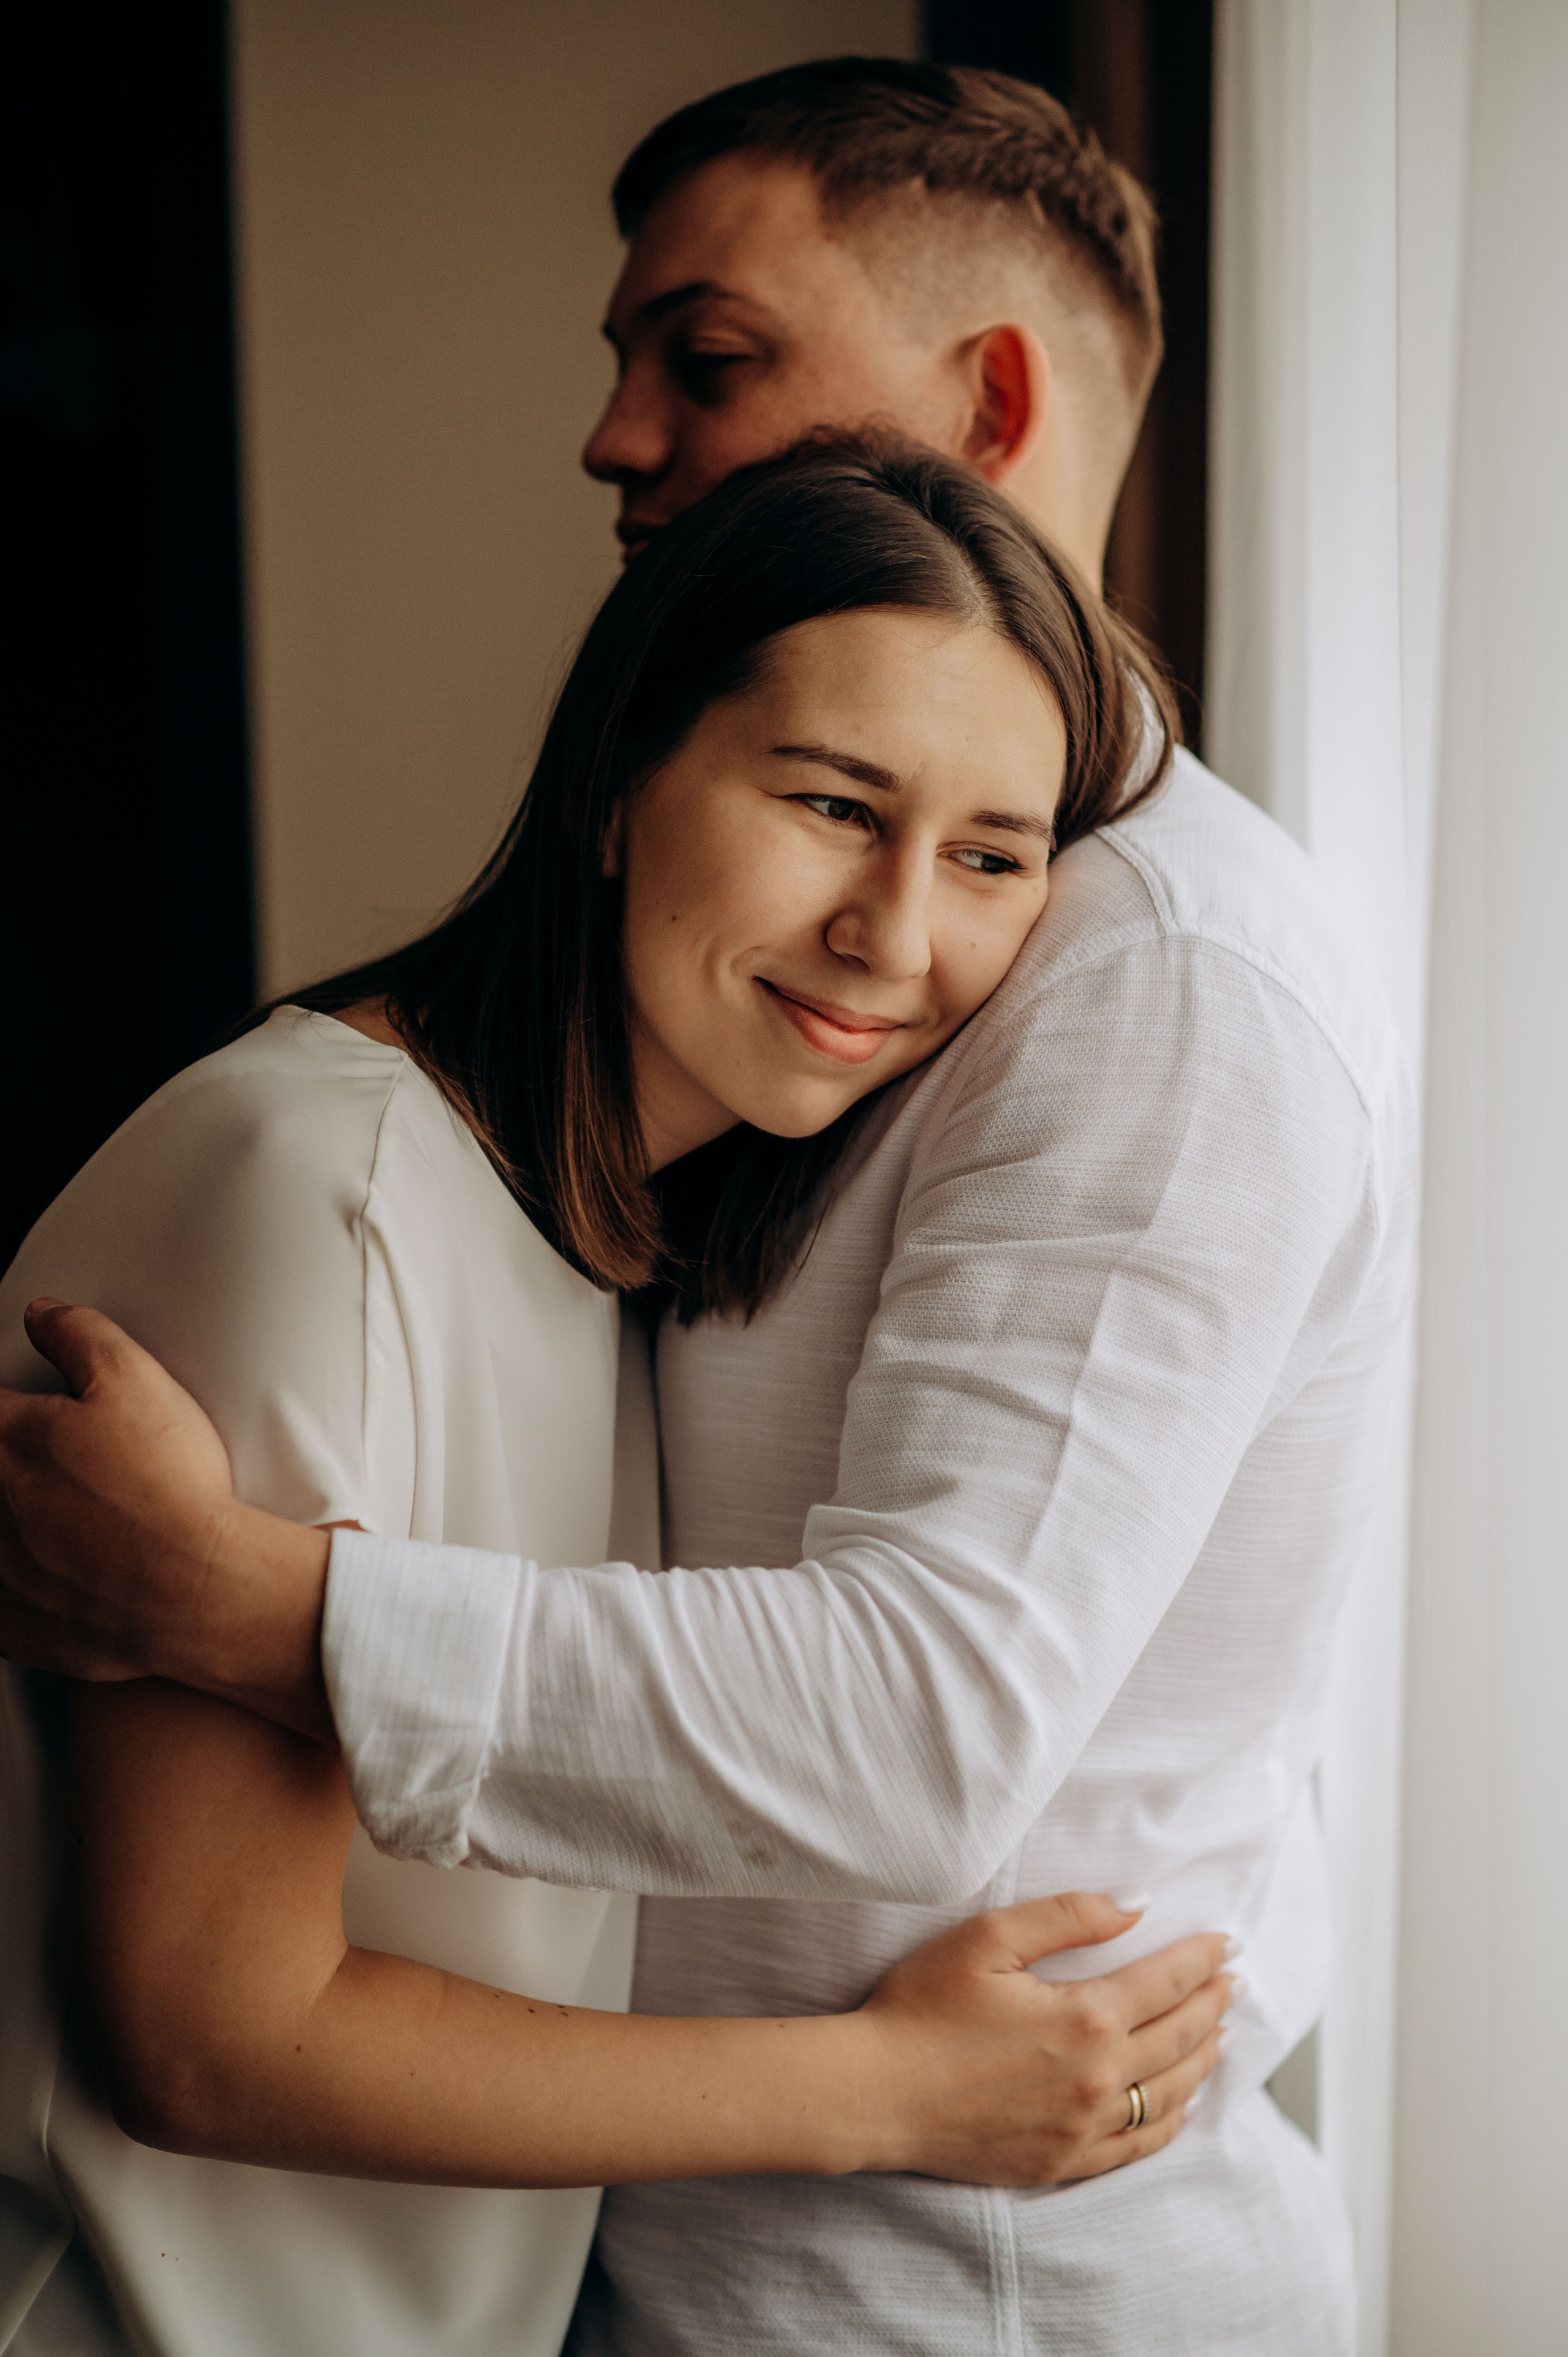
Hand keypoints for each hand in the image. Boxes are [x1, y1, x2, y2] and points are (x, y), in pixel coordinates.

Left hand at [0, 1302, 331, 1734]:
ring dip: (8, 1523)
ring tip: (52, 1518)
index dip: (7, 1409)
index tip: (21, 1416)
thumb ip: (79, 1334)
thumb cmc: (168, 1488)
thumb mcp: (135, 1380)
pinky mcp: (11, 1627)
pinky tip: (38, 1575)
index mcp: (4, 1439)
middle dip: (11, 1463)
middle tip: (50, 1466)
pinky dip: (10, 1587)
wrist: (198, 1591)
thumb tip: (41, 1313)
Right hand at [857, 1892, 1231, 2184]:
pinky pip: (1138, 2145)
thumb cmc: (923, 2008)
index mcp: (1084, 2018)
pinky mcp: (1061, 2162)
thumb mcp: (989, 1939)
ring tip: (1219, 2034)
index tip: (1226, 1943)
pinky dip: (1171, 2120)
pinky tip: (1181, 2102)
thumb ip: (1070, 1916)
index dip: (1201, 1958)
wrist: (876, 2093)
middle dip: (1211, 2003)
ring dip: (1202, 2059)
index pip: (1166, 1982)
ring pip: (1168, 2094)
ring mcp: (1082, 2129)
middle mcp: (1097, 2080)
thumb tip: (1137, 1902)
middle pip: (1179, 2037)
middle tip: (1232, 1981)